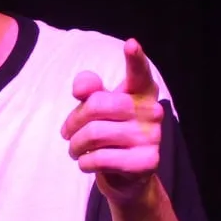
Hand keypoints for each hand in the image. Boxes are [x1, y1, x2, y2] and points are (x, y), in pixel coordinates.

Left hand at [61, 38, 163, 205]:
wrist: (127, 176)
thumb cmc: (110, 133)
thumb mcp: (98, 109)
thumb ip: (89, 92)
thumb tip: (81, 88)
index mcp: (142, 92)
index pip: (139, 72)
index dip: (135, 58)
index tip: (130, 43)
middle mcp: (152, 111)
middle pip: (96, 105)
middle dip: (73, 121)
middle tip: (67, 133)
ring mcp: (152, 137)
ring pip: (94, 133)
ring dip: (75, 145)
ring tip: (75, 150)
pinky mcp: (146, 161)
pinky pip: (100, 158)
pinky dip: (84, 162)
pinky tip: (86, 163)